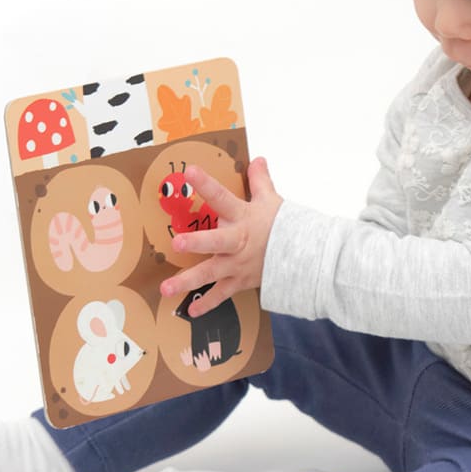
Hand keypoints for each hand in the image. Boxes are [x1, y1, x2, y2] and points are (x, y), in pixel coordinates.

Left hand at [159, 156, 282, 316]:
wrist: (304, 257)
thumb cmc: (284, 227)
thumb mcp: (272, 201)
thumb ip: (260, 181)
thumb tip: (258, 159)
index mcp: (242, 217)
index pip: (222, 197)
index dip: (207, 184)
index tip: (190, 171)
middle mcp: (237, 242)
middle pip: (216, 242)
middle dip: (197, 243)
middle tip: (177, 243)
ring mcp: (237, 264)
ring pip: (210, 273)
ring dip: (187, 281)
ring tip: (165, 288)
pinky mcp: (239, 281)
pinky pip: (221, 295)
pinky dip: (207, 305)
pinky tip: (191, 312)